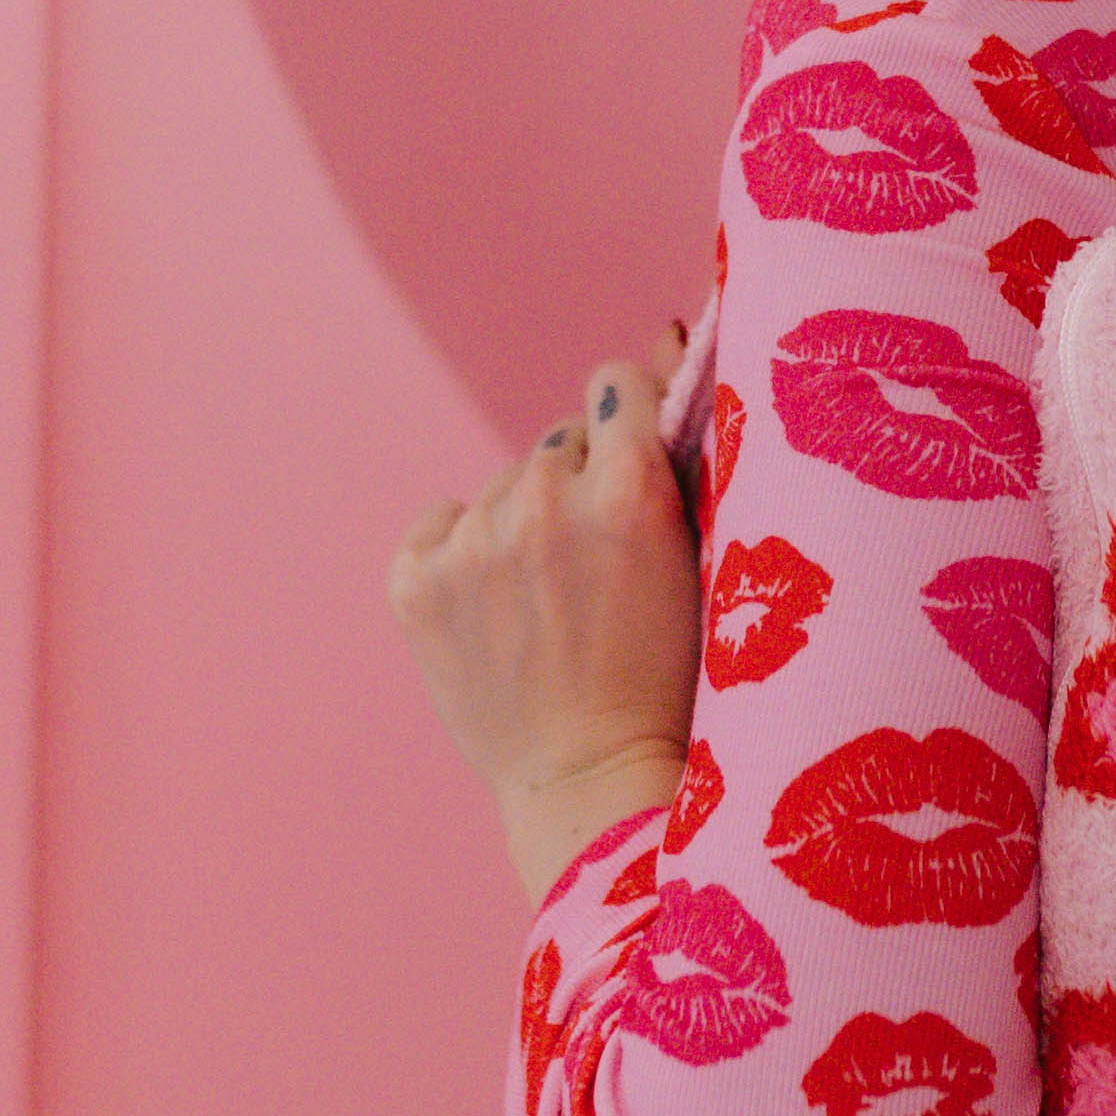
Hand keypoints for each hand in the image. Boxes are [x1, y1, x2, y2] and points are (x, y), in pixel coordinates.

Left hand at [390, 324, 702, 900]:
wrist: (591, 783)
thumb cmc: (670, 677)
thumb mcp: (701, 555)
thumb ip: (682, 444)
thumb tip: (663, 332)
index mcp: (628, 490)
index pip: (618, 384)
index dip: (632, 422)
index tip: (636, 466)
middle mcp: (542, 502)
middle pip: (559, 442)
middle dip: (580, 486)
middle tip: (598, 568)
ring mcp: (470, 543)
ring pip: (503, 487)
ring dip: (523, 524)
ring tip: (550, 605)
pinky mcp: (413, 582)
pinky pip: (440, 520)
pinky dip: (461, 550)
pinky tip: (496, 605)